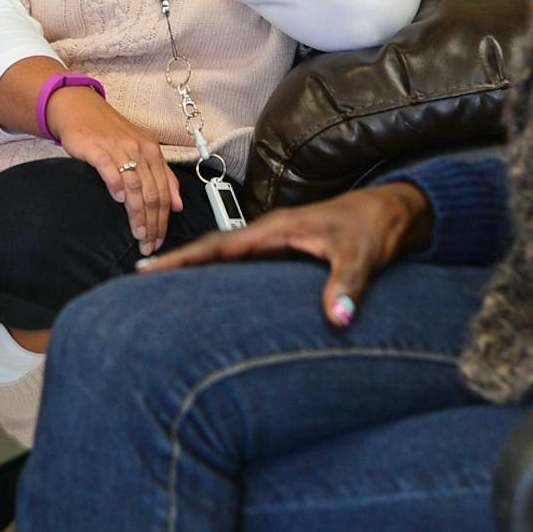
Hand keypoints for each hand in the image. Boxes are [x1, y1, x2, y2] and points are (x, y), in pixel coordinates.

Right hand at [53, 92, 181, 255]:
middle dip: (152, 223)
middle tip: (149, 243)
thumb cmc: (110, 133)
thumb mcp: (141, 150)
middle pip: (151, 193)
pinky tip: (117, 200)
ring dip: (137, 213)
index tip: (159, 239)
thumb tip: (178, 205)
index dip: (163, 220)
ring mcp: (118, 148)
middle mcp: (139, 149)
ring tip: (137, 233)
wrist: (81, 109)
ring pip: (135, 186)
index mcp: (153, 152)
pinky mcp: (96, 148)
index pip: (164, 192)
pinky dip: (116, 185)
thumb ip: (162, 176)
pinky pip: (109, 168)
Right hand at [138, 182, 431, 326]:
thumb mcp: (362, 256)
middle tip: (139, 285)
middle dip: (177, 266)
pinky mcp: (285, 256)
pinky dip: (220, 279)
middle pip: (212, 252)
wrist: (393, 212)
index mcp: (275, 229)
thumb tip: (337, 318)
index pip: (219, 245)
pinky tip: (210, 298)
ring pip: (225, 260)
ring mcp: (275, 245)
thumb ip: (347, 286)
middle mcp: (269, 235)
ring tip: (162, 296)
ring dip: (196, 273)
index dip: (184, 259)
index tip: (149, 269)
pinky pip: (243, 268)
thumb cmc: (374, 228)